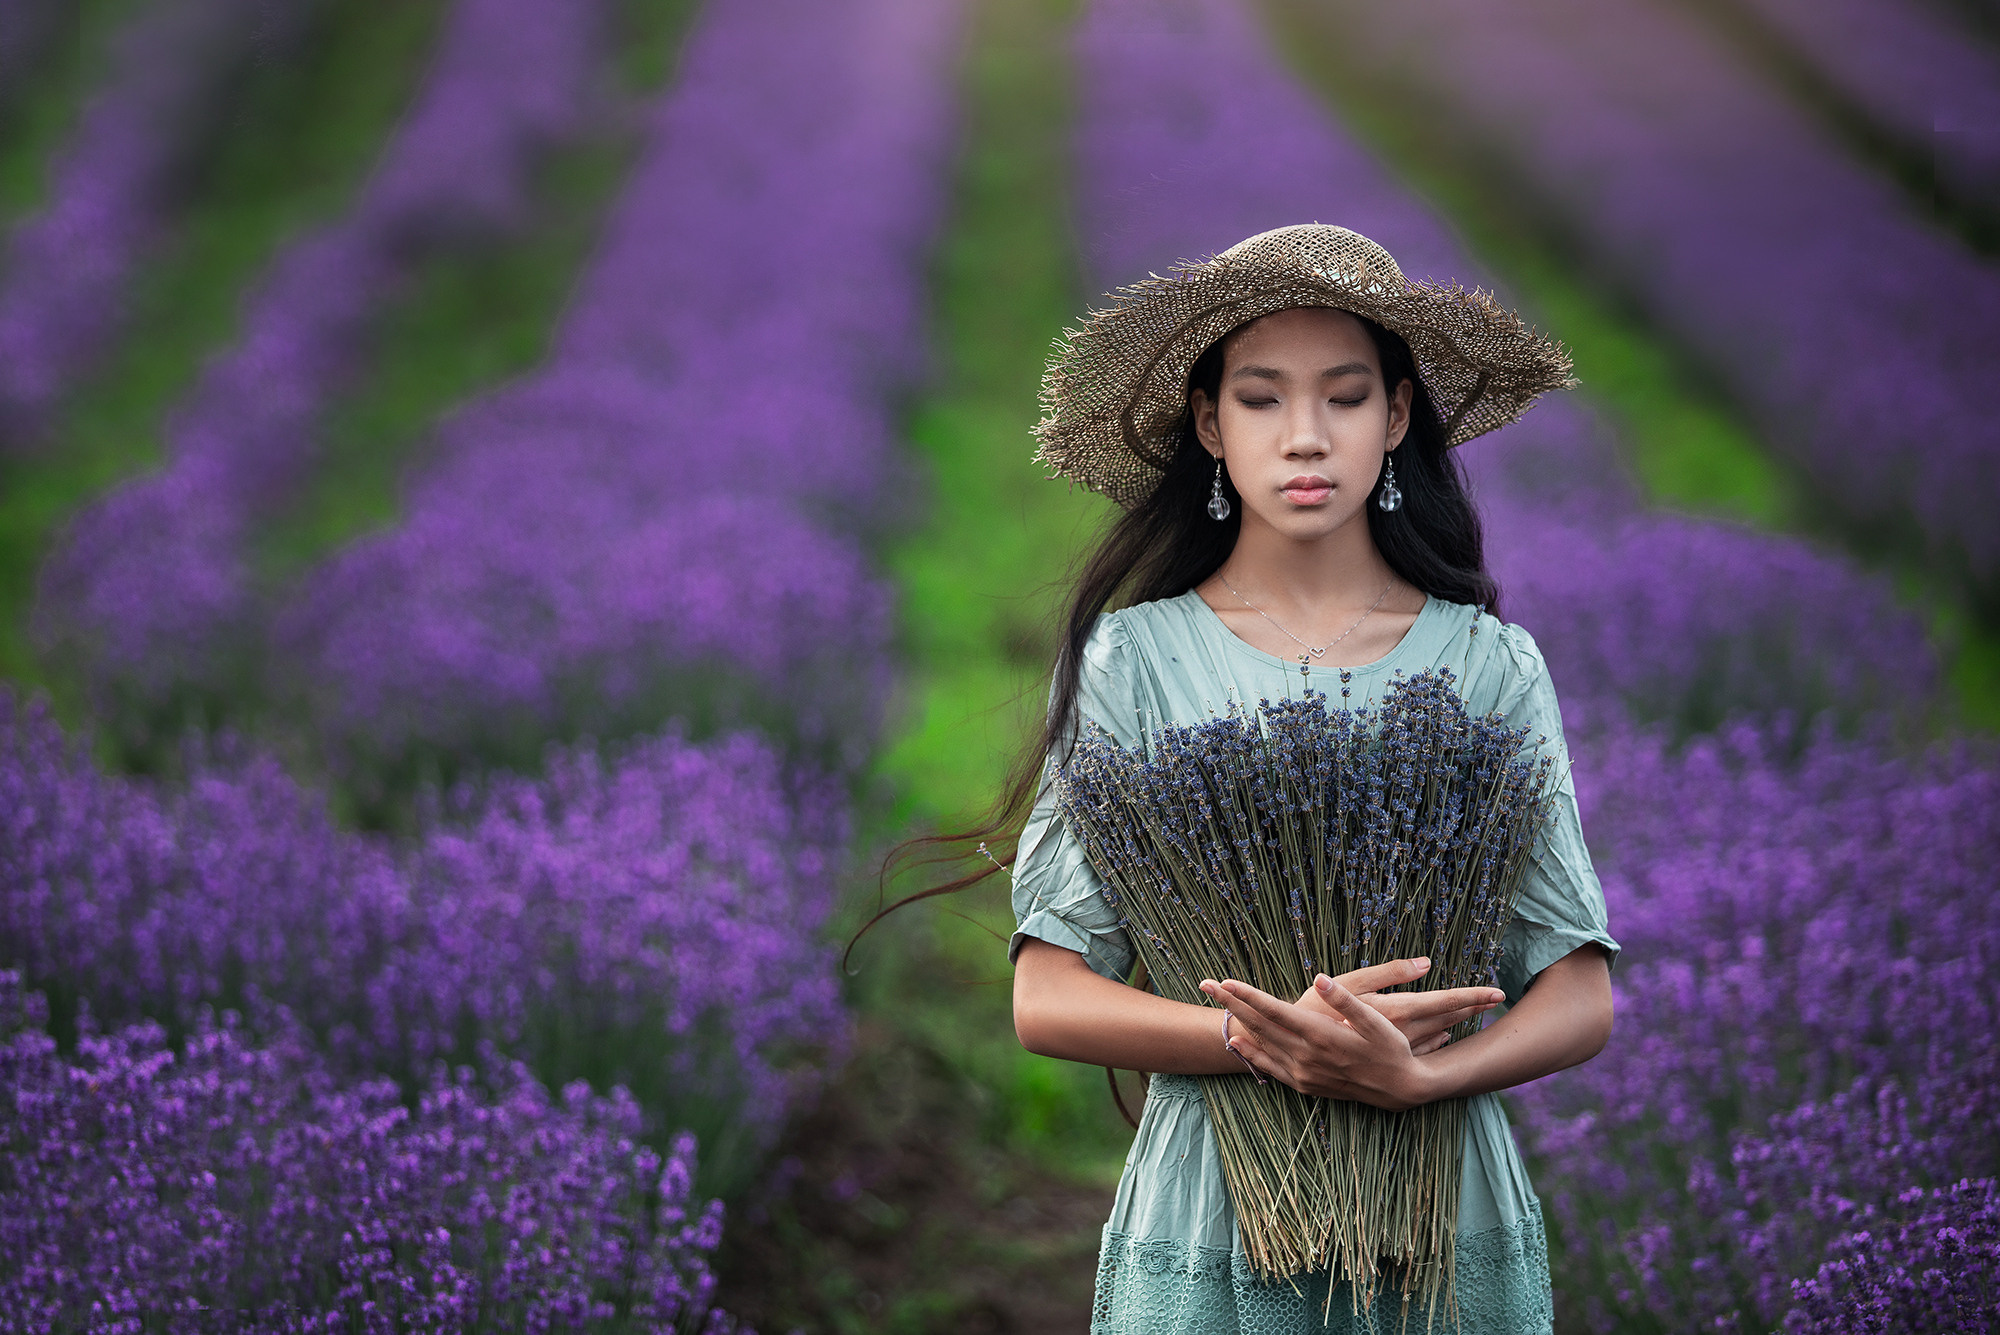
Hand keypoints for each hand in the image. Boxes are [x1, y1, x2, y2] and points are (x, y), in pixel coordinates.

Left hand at [1199, 965, 1497, 1108]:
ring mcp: (1303, 1072)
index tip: (1225, 981)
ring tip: (1217, 1004)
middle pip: (1260, 1025)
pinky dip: (1252, 1054)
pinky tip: (1239, 1043)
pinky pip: (1271, 1068)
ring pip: (1261, 1043)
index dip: (1248, 995)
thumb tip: (1321, 978)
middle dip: (1232, 1003)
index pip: (1274, 1011)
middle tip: (1206, 984)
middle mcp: (1305, 1055)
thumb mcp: (1377, 1021)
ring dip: (1238, 1022)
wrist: (1399, 1088)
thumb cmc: (1390, 1048)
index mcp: (1320, 1035)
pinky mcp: (1305, 1084)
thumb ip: (1347, 1000)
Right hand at [1292, 958, 1503, 1055]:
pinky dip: (1435, 1041)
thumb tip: (1426, 963)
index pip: (1444, 1002)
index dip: (1473, 997)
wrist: (1295, 1045)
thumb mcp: (1352, 982)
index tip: (1497, 992)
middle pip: (1446, 1019)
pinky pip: (1420, 1050)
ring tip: (1476, 1014)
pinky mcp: (1384, 1057)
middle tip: (1497, 999)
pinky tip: (1443, 1037)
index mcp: (1396, 1011)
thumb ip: (1390, 972)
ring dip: (1456, 1024)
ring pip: (1436, 1035)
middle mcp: (1401, 1033)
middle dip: (1472, 1008)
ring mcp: (1395, 1049)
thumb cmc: (1318, 1010)